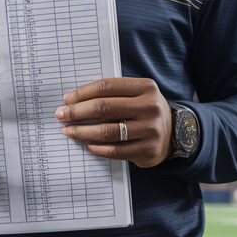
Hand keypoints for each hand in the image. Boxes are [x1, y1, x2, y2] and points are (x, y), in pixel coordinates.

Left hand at [55, 77, 172, 167]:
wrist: (175, 134)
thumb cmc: (145, 111)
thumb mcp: (137, 95)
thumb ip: (113, 94)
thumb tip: (74, 100)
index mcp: (145, 87)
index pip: (107, 86)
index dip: (83, 93)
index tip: (66, 100)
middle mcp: (150, 107)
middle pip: (104, 108)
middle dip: (78, 112)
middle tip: (61, 115)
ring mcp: (150, 129)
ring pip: (107, 131)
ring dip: (83, 131)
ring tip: (68, 131)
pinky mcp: (148, 150)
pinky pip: (115, 150)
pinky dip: (97, 148)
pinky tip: (87, 145)